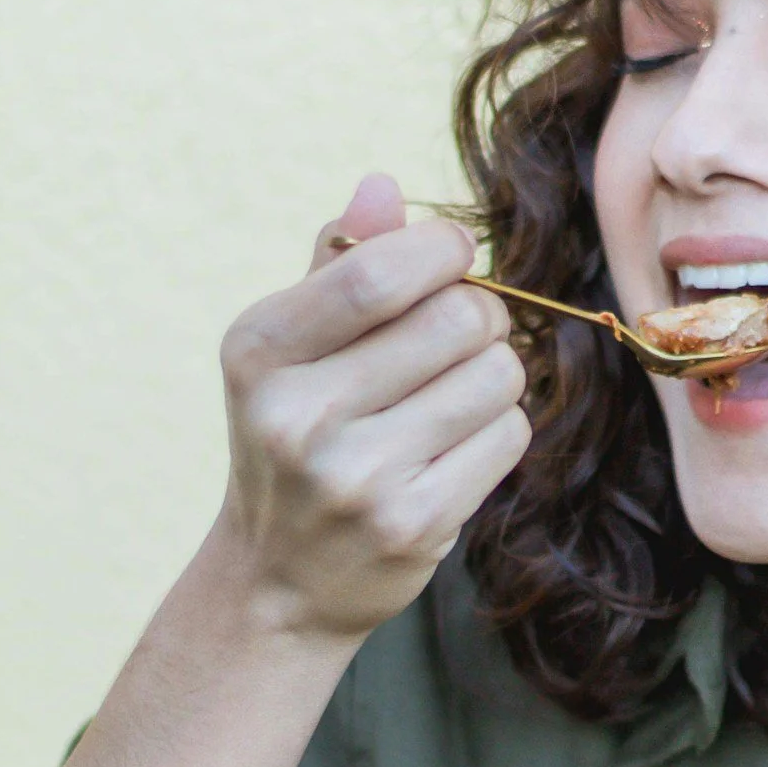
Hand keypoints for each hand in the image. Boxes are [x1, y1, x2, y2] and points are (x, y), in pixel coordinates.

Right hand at [214, 173, 531, 641]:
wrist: (279, 580)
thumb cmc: (297, 436)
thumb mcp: (290, 348)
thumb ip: (339, 263)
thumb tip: (384, 185)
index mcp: (259, 349)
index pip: (381, 272)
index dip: (445, 250)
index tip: (454, 258)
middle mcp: (298, 414)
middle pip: (460, 319)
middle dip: (482, 314)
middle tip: (461, 335)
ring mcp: (355, 477)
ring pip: (498, 375)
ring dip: (495, 374)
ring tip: (452, 396)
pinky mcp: (411, 524)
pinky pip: (508, 436)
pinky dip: (499, 429)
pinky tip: (456, 447)